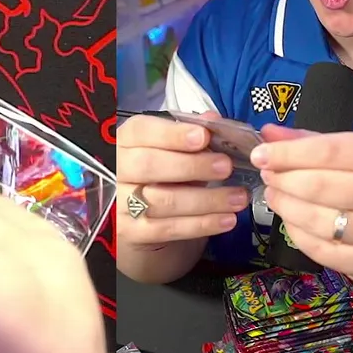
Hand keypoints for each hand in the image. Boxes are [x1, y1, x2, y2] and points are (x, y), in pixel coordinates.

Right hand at [116, 112, 248, 247]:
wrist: (133, 213)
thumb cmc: (155, 172)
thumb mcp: (166, 148)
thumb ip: (189, 132)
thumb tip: (213, 120)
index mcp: (123, 141)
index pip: (142, 131)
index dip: (172, 134)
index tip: (203, 136)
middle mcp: (115, 170)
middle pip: (149, 166)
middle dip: (192, 166)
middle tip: (225, 167)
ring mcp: (119, 202)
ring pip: (163, 200)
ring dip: (206, 200)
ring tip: (237, 197)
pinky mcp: (129, 232)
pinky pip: (168, 229)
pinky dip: (201, 224)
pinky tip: (225, 219)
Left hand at [253, 126, 352, 281]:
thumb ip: (312, 141)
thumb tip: (268, 134)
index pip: (329, 151)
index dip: (288, 153)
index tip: (260, 154)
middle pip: (319, 186)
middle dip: (283, 179)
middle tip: (268, 176)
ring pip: (316, 219)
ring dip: (284, 205)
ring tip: (274, 195)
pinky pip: (318, 248)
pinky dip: (295, 232)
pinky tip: (290, 220)